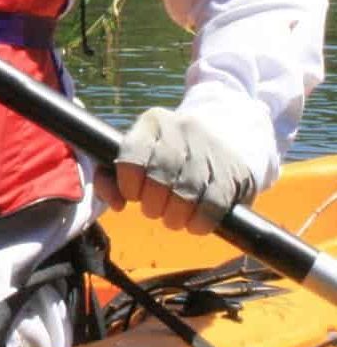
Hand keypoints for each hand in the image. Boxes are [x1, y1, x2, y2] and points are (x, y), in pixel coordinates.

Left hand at [94, 106, 256, 234]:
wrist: (225, 139)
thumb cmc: (168, 156)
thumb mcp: (138, 155)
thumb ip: (112, 177)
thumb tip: (116, 204)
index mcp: (153, 121)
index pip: (133, 155)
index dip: (129, 184)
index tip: (133, 195)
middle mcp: (182, 128)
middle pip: (160, 176)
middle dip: (152, 203)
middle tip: (153, 210)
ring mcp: (211, 148)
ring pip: (186, 192)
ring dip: (175, 215)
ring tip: (172, 218)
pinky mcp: (234, 171)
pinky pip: (213, 204)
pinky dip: (200, 221)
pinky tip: (193, 224)